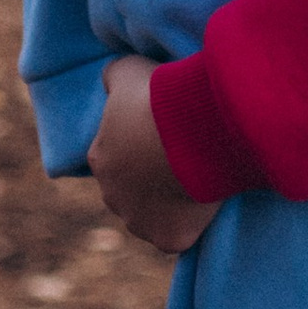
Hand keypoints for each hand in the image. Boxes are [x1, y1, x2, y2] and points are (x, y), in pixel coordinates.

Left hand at [89, 56, 221, 257]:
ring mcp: (140, 222)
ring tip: (196, 180)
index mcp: (101, 157)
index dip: (141, 145)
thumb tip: (108, 83)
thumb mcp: (127, 69)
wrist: (195, 128)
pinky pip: (179, 235)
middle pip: (130, 191)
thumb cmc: (159, 97)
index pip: (115, 156)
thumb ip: (113, 77)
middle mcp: (113, 196)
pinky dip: (190, 225)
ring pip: (151, 217)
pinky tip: (206, 204)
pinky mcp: (169, 239)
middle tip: (182, 156)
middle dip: (150, 178)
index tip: (165, 133)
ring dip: (168, 204)